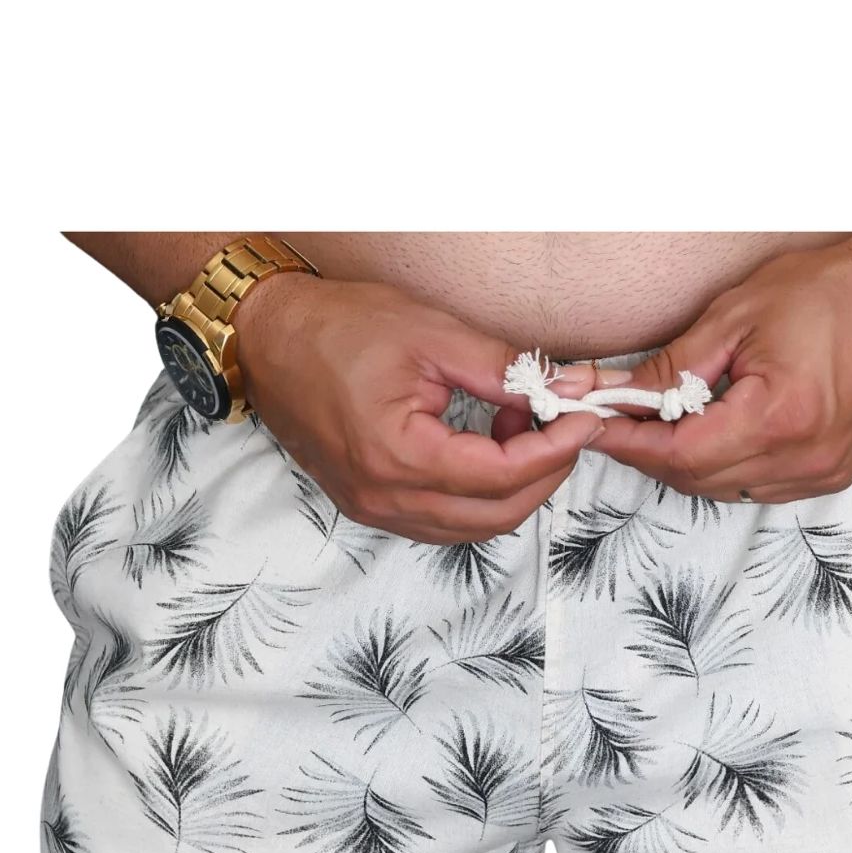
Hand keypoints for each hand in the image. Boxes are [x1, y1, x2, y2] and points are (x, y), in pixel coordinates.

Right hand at [233, 275, 606, 542]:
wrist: (266, 337)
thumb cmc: (338, 327)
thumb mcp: (431, 334)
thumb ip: (502, 368)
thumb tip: (562, 387)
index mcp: (399, 458)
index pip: (502, 475)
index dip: (555, 450)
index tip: (584, 418)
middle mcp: (385, 498)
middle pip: (496, 514)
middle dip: (545, 474)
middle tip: (568, 426)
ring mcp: (375, 509)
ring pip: (473, 526)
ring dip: (514, 486)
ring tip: (524, 426)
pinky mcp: (371, 504)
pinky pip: (443, 520)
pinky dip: (479, 492)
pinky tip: (487, 443)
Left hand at [591, 237, 851, 504]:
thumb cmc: (833, 291)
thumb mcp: (738, 316)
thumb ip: (673, 367)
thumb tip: (616, 394)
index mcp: (780, 419)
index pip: (678, 452)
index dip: (628, 441)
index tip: (591, 424)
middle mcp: (804, 459)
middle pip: (696, 479)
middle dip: (648, 452)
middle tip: (615, 419)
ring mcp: (822, 472)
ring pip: (723, 489)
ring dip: (684, 462)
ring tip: (661, 422)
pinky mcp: (832, 473)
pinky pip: (756, 487)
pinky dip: (723, 467)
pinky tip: (712, 433)